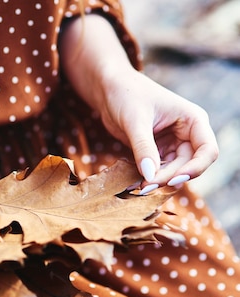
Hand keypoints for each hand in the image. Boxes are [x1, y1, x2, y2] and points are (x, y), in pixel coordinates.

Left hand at [95, 68, 217, 191]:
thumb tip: (149, 175)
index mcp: (192, 120)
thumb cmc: (126, 95)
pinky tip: (133, 183)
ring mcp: (172, 143)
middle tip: (144, 187)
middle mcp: (187, 133)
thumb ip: (143, 147)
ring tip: (137, 188)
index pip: (207, 151)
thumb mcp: (135, 120)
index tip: (173, 179)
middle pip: (187, 165)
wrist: (109, 89)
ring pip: (172, 171)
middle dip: (168, 178)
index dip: (195, 168)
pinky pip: (157, 169)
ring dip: (157, 181)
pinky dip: (147, 177)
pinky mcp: (156, 151)